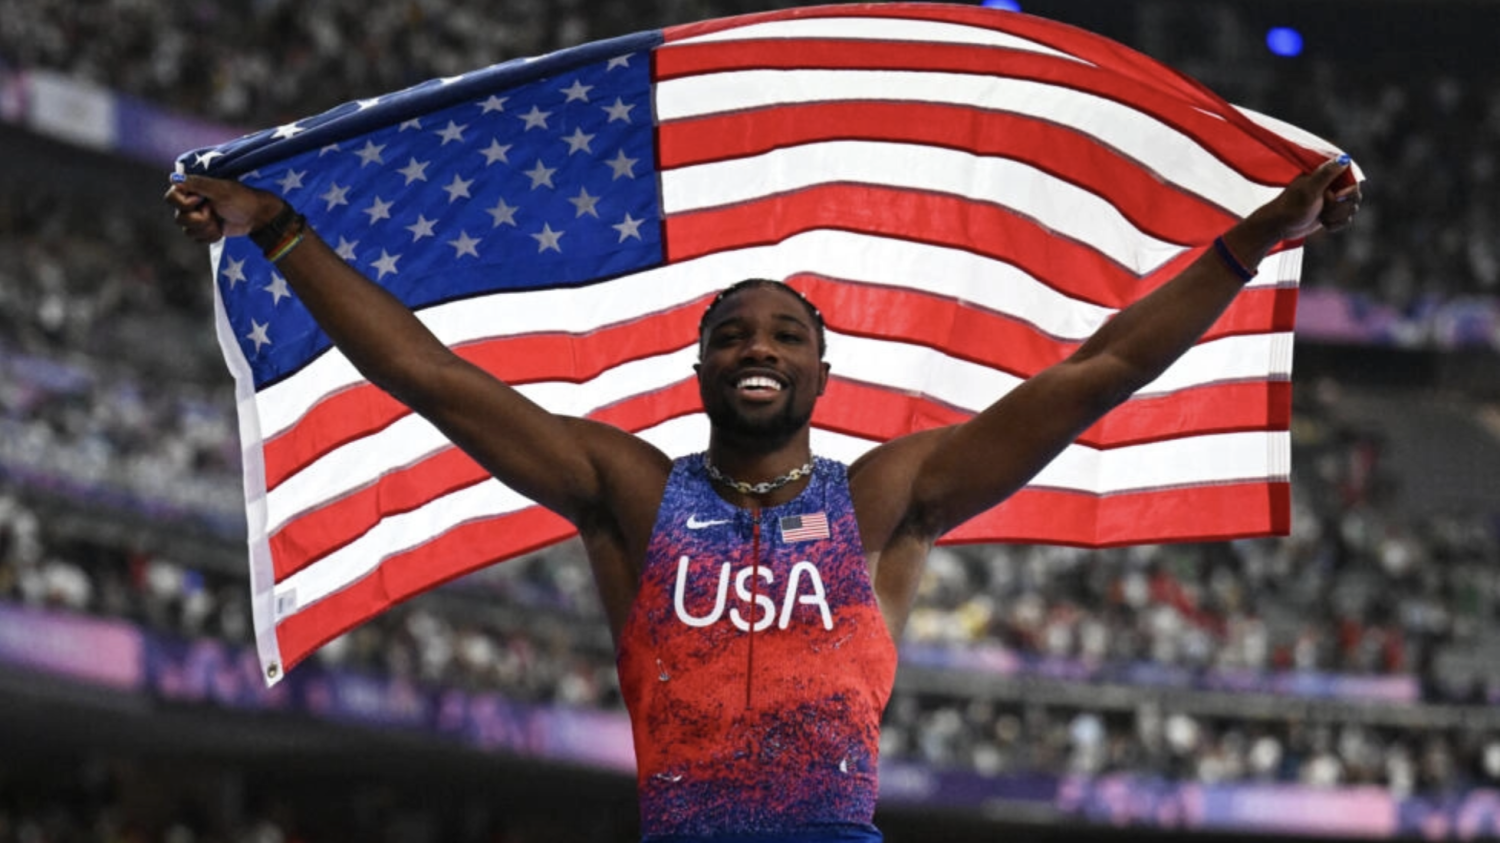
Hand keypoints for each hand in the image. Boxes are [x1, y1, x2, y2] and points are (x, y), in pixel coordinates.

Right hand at [163, 174, 283, 242]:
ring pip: (188, 231)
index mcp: (192, 189)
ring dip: (207, 228)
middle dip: (200, 219)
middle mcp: (191, 202)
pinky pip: (197, 239)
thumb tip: (173, 177)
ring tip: (219, 220)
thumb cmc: (242, 198)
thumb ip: (197, 183)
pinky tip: (221, 229)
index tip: (201, 199)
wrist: (258, 217)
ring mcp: (197, 217)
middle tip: (214, 211)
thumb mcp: (221, 190)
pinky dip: (210, 236)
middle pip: (179, 218)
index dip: (184, 203)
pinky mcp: (204, 230)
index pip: (170, 198)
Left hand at [1259, 155, 1361, 241]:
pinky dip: (1335, 224)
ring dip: (1336, 216)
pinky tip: (1323, 223)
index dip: (1348, 191)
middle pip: (1355, 195)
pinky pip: (1346, 219)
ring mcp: (1333, 199)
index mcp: (1327, 174)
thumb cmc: (1292, 206)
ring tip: (1321, 215)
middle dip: (1340, 206)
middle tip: (1324, 207)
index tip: (1336, 196)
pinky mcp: (1332, 212)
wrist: (1280, 226)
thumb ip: (1326, 174)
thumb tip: (1344, 158)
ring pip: (1351, 208)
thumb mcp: (1309, 189)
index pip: (1353, 178)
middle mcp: (1333, 184)